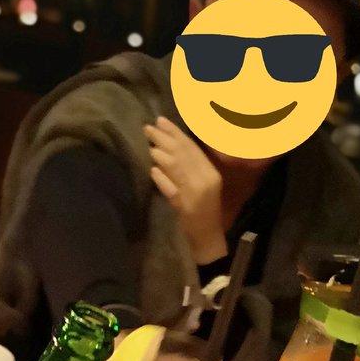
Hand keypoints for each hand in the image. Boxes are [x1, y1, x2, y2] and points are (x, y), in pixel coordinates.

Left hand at [144, 117, 227, 264]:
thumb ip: (190, 166)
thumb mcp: (202, 185)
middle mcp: (205, 180)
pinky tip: (153, 171)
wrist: (208, 240)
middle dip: (164, 139)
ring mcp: (195, 194)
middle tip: (148, 127)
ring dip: (161, 156)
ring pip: (177, 169)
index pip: (192, 148)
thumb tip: (171, 143)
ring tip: (148, 145)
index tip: (161, 120)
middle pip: (183, 154)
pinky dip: (162, 180)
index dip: (176, 132)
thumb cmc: (204, 211)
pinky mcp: (185, 208)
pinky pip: (172, 190)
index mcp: (211, 173)